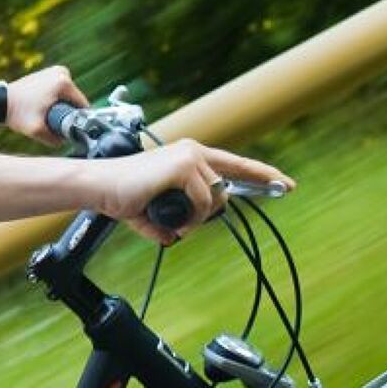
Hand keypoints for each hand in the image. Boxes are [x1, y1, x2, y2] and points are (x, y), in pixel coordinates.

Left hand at [4, 64, 86, 143]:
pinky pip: (60, 92)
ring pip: (68, 97)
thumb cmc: (17, 113)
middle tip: (47, 119)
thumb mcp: (37, 131)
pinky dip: (54, 100)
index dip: (75, 120)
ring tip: (42, 112)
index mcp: (64, 83)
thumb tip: (68, 140)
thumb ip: (56, 140)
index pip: (82, 106)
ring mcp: (56, 71)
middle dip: (65, 112)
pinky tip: (41, 106)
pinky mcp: (50, 73)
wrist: (0, 101)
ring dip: (60, 107)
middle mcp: (62, 72)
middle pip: (74, 100)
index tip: (60, 126)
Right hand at [93, 139, 292, 242]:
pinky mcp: (183, 166)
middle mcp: (193, 151)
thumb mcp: (157, 209)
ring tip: (169, 219)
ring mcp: (189, 156)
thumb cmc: (124, 196)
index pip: (235, 164)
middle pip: (226, 188)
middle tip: (183, 223)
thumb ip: (174, 220)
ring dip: (195, 217)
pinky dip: (188, 217)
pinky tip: (170, 219)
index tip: (285, 185)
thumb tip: (177, 236)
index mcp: (189, 155)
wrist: (101, 187)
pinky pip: (202, 201)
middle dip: (211, 212)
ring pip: (215, 198)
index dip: (263, 175)